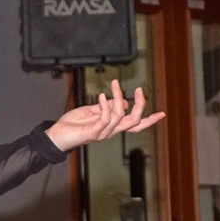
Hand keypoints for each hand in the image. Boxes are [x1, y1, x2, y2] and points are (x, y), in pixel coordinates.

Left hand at [46, 79, 164, 152]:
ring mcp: (103, 133)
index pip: (135, 125)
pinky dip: (105, 106)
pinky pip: (104, 119)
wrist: (57, 136)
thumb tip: (123, 102)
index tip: (162, 113)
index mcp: (112, 126)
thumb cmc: (73, 124)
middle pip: (134, 121)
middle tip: (139, 90)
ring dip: (117, 97)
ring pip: (119, 115)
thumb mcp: (92, 111)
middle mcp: (111, 131)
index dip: (149, 120)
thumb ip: (107, 107)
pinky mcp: (93, 132)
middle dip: (140, 105)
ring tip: (114, 84)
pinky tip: (101, 97)